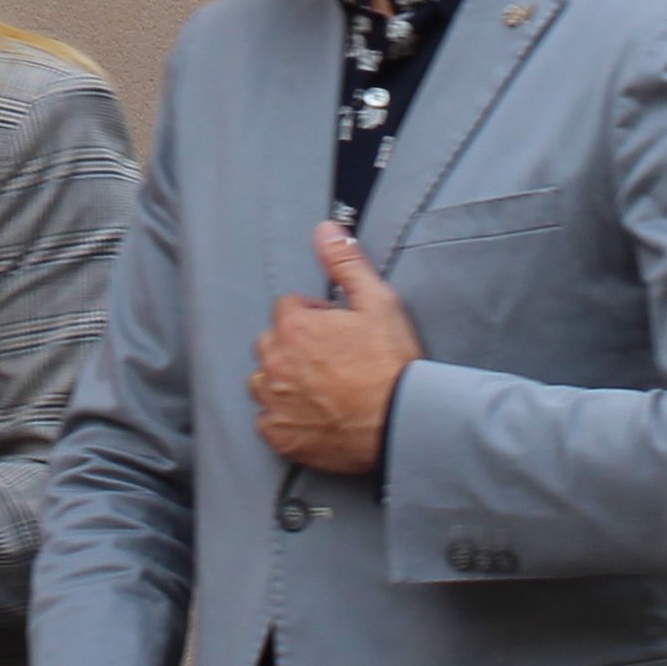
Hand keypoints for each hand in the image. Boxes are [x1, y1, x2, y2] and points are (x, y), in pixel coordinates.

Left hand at [250, 224, 418, 474]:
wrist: (402, 420)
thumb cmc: (391, 364)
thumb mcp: (377, 302)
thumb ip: (345, 263)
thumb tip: (325, 230)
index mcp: (293, 327)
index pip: (287, 309)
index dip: (315, 317)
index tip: (337, 332)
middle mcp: (275, 363)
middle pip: (271, 344)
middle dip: (294, 347)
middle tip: (331, 361)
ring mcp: (274, 402)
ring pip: (264, 382)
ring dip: (284, 381)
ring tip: (322, 388)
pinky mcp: (280, 436)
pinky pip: (268, 421)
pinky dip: (285, 419)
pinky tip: (314, 415)